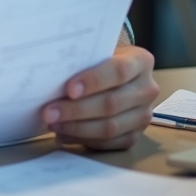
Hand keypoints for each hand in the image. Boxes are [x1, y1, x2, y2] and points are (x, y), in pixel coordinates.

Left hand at [40, 45, 158, 150]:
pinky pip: (109, 143)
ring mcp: (143, 115)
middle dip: (76, 110)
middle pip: (111, 103)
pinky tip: (64, 134)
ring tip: (53, 124)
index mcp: (141, 61)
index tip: (69, 89)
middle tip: (49, 112)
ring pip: (110, 127)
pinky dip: (83, 140)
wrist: (116, 76)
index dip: (93, 81)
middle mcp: (147, 89)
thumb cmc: (100, 61)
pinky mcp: (134, 136)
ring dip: (77, 128)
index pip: (119, 71)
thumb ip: (81, 61)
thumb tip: (51, 75)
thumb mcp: (96, 52)